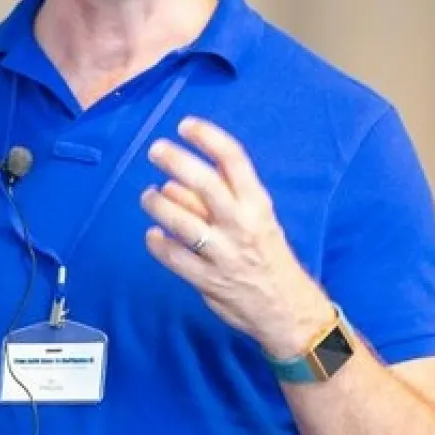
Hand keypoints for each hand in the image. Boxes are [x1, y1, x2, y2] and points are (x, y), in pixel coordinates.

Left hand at [141, 116, 332, 358]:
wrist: (287, 309)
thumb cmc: (268, 255)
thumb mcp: (257, 219)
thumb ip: (222, 199)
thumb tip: (174, 182)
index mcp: (257, 205)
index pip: (234, 161)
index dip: (208, 138)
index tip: (186, 125)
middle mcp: (241, 225)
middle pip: (205, 184)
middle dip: (178, 161)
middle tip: (156, 150)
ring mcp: (224, 254)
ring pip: (182, 222)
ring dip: (158, 204)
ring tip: (147, 196)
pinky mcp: (209, 280)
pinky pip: (175, 258)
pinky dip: (158, 244)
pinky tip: (153, 235)